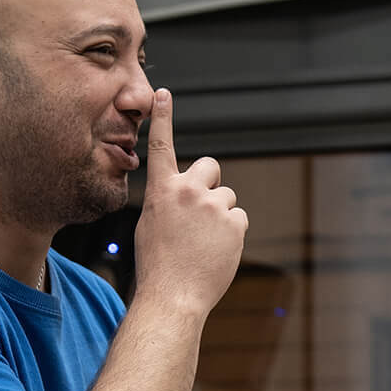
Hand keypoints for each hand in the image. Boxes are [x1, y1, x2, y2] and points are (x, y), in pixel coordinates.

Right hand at [132, 89, 246, 315]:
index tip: (163, 94)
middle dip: (210, 183)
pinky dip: (231, 232)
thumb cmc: (158, 264)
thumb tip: (188, 194)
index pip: (161, 146)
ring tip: (204, 242)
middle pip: (210, 166)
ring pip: (226, 197)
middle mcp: (187, 191)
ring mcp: (213, 206)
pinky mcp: (235, 222)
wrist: (173, 296)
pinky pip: (238, 218)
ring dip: (220, 214)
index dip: (164, 118)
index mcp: (161, 191)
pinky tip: (216, 251)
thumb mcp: (152, 224)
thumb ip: (169, 200)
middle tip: (201, 211)